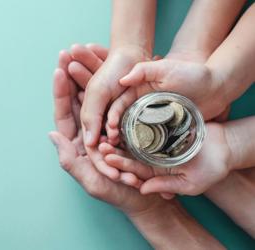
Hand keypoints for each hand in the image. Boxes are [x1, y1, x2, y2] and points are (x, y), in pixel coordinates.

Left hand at [49, 47, 162, 214]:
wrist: (147, 198)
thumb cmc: (118, 194)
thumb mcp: (92, 181)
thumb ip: (69, 161)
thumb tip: (52, 134)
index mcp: (78, 144)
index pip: (65, 114)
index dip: (61, 92)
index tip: (59, 70)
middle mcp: (89, 131)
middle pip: (77, 99)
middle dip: (73, 76)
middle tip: (69, 52)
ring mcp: (106, 125)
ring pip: (95, 96)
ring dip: (90, 73)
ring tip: (86, 50)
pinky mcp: (123, 123)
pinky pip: (114, 100)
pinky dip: (110, 83)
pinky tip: (108, 66)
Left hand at [102, 123, 231, 195]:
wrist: (225, 147)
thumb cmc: (211, 169)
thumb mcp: (189, 183)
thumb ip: (166, 186)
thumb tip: (143, 190)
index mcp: (154, 173)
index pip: (134, 170)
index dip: (121, 165)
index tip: (107, 159)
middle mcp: (151, 158)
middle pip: (129, 155)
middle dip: (114, 150)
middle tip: (100, 144)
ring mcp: (155, 143)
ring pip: (133, 140)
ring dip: (119, 137)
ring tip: (106, 130)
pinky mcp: (161, 129)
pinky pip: (144, 126)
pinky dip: (133, 123)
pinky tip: (121, 117)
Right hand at [106, 58, 227, 142]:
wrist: (216, 86)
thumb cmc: (190, 73)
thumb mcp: (165, 68)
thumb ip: (143, 70)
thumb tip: (122, 80)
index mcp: (136, 91)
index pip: (116, 106)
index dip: (110, 116)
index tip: (108, 127)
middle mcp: (140, 106)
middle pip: (120, 122)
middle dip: (112, 134)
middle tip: (110, 145)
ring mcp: (151, 119)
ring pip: (132, 133)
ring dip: (124, 143)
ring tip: (120, 153)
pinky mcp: (164, 129)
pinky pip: (149, 140)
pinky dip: (141, 147)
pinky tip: (137, 157)